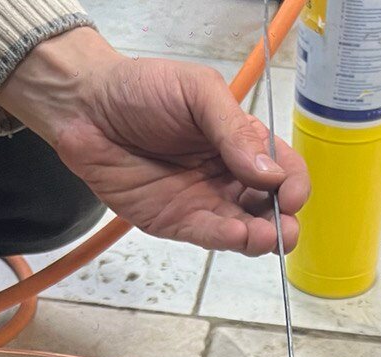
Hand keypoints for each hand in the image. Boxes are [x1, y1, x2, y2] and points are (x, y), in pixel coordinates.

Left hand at [0, 27, 309, 255]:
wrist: (87, 109)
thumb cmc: (142, 91)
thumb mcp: (198, 93)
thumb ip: (234, 131)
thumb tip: (269, 173)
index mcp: (242, 142)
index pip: (284, 169)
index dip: (293, 183)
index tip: (288, 190)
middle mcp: (229, 176)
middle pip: (272, 208)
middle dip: (285, 220)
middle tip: (284, 222)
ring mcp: (205, 203)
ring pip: (247, 230)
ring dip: (263, 237)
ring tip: (267, 236)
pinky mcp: (178, 223)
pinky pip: (211, 238)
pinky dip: (229, 241)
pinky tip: (240, 235)